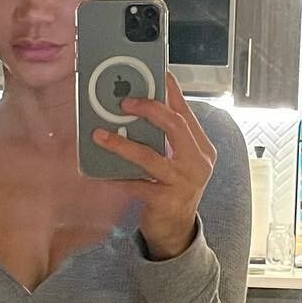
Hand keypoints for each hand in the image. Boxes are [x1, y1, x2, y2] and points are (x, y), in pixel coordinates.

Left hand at [91, 72, 215, 259]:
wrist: (177, 230)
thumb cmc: (173, 188)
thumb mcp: (178, 160)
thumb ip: (167, 137)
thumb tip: (140, 107)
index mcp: (201, 148)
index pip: (186, 113)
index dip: (172, 91)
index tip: (159, 73)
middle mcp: (197, 162)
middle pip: (175, 127)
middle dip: (149, 109)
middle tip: (124, 102)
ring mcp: (183, 182)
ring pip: (150, 156)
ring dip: (122, 144)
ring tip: (100, 136)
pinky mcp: (166, 200)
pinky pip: (137, 185)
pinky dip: (118, 178)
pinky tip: (101, 173)